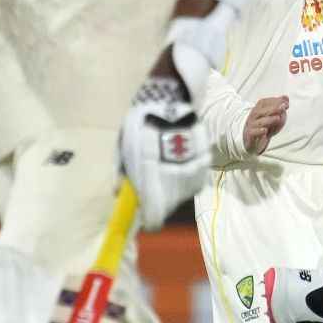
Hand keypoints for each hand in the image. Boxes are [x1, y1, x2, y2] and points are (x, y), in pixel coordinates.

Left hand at [118, 77, 208, 229]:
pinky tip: (178, 165)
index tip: (147, 221)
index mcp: (150, 176)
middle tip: (153, 193)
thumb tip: (119, 193)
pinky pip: (194, 181)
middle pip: (169, 206)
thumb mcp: (124, 147)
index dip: (150, 221)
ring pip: (183, 194)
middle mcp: (173, 177)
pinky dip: (186, 179)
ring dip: (174, 192)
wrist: (169, 102)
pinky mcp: (204, 163)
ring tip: (165, 173)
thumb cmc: (140, 125)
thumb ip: (121, 173)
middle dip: (160, 205)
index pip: (154, 213)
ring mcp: (191, 170)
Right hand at [244, 95, 288, 154]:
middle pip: (261, 111)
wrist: (252, 141)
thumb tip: (286, 98)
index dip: (274, 101)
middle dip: (273, 108)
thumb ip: (280, 109)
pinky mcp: (250, 136)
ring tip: (278, 118)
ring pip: (259, 122)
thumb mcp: (274, 118)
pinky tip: (265, 130)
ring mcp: (251, 126)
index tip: (286, 102)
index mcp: (258, 110)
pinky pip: (253, 133)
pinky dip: (259, 131)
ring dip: (269, 119)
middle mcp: (254, 117)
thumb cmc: (264, 127)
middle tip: (283, 108)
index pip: (264, 103)